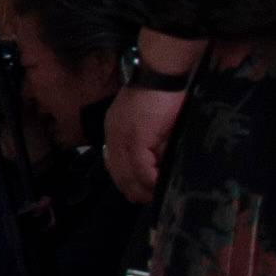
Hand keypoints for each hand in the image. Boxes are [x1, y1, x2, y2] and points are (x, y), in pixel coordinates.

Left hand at [106, 85, 182, 204]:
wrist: (162, 73)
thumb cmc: (161, 92)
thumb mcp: (150, 120)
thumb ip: (149, 141)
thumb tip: (159, 161)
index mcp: (114, 130)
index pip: (114, 162)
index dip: (125, 180)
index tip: (138, 193)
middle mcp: (114, 136)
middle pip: (118, 172)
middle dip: (132, 189)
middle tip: (148, 201)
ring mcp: (122, 138)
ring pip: (128, 173)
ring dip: (143, 188)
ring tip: (156, 197)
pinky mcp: (136, 140)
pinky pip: (141, 168)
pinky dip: (150, 180)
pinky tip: (159, 186)